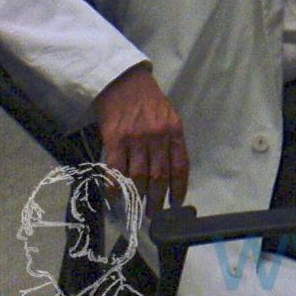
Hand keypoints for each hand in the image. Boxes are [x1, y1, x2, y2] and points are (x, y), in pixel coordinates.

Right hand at [94, 64, 188, 213]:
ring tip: (135, 210)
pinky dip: (115, 187)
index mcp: (174, 131)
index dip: (179, 188)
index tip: (176, 204)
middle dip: (157, 200)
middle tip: (153, 214)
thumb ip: (170, 141)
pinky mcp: (114, 139)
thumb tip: (169, 172)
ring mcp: (135, 138)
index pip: (180, 166)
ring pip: (138, 177)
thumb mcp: (168, 117)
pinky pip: (115, 169)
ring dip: (136, 198)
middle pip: (159, 176)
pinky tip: (115, 198)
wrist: (123, 81)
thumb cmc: (148, 100)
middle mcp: (157, 137)